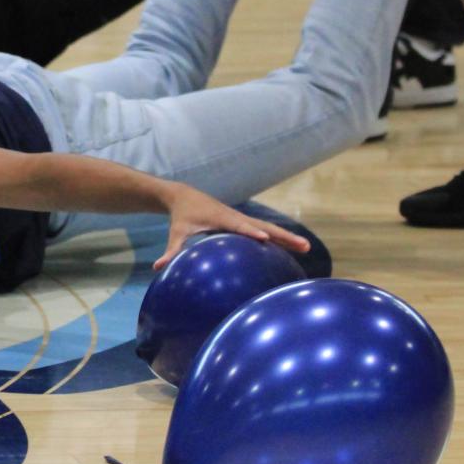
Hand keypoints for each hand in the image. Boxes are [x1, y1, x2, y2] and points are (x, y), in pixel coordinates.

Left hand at [153, 185, 310, 267]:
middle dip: (283, 236)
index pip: (239, 226)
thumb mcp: (176, 232)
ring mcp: (242, 219)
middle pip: (264, 226)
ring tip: (306, 248)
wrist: (184, 196)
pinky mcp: (244, 222)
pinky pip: (264, 230)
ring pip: (269, 228)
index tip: (265, 239)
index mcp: (221, 218)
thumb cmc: (181, 216)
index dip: (251, 232)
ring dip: (286, 237)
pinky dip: (278, 238)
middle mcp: (236, 217)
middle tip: (303, 246)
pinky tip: (291, 249)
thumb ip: (170, 251)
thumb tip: (158, 267)